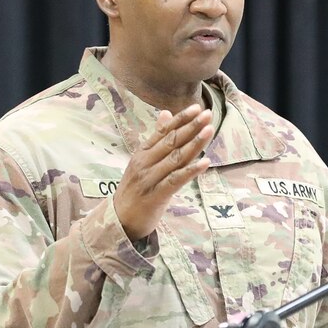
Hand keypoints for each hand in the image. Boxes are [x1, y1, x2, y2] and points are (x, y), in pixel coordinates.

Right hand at [113, 103, 213, 240]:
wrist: (119, 219)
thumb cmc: (135, 190)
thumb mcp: (142, 161)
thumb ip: (156, 139)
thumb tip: (166, 113)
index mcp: (142, 153)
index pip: (163, 132)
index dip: (180, 119)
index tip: (197, 107)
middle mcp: (144, 163)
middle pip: (171, 142)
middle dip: (191, 127)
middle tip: (208, 114)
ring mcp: (149, 179)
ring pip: (175, 158)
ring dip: (194, 144)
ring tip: (209, 130)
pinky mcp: (155, 196)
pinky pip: (175, 180)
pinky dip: (191, 171)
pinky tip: (205, 163)